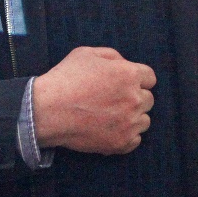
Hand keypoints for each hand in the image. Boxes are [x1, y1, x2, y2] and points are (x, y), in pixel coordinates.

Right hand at [32, 46, 155, 154]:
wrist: (47, 110)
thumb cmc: (65, 79)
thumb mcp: (87, 53)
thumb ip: (113, 57)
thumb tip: (124, 65)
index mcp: (129, 75)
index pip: (150, 77)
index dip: (136, 79)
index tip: (123, 83)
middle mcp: (134, 99)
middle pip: (148, 99)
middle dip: (134, 97)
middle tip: (114, 100)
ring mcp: (128, 123)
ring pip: (144, 120)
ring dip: (133, 117)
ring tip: (113, 116)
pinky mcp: (120, 142)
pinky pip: (136, 140)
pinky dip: (127, 136)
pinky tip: (112, 129)